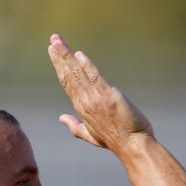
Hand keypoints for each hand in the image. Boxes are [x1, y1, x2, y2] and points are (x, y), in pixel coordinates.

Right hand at [48, 33, 153, 152]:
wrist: (132, 145)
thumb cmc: (115, 140)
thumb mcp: (91, 135)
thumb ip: (74, 126)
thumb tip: (61, 117)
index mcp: (81, 108)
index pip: (67, 82)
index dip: (59, 66)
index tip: (53, 52)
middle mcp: (85, 102)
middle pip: (68, 75)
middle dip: (60, 56)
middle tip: (53, 39)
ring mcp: (95, 99)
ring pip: (77, 73)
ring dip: (67, 56)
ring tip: (58, 41)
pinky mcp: (108, 96)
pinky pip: (95, 77)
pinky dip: (87, 65)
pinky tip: (79, 54)